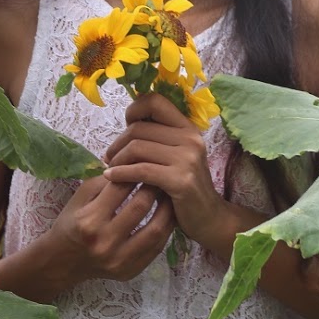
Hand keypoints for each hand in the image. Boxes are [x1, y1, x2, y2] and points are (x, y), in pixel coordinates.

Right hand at [45, 174, 174, 282]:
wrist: (62, 263)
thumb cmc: (71, 224)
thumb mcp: (79, 198)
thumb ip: (103, 181)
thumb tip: (131, 164)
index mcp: (89, 220)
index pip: (120, 188)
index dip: (136, 171)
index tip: (146, 162)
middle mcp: (104, 241)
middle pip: (141, 206)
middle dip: (155, 186)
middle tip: (162, 175)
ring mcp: (119, 260)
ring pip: (157, 229)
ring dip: (168, 208)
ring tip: (170, 193)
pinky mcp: (130, 270)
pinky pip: (158, 247)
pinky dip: (166, 228)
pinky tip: (168, 215)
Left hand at [102, 92, 220, 245]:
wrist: (208, 217)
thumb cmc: (184, 186)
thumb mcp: (177, 156)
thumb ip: (159, 139)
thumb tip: (129, 123)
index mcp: (188, 128)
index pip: (155, 101)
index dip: (134, 110)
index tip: (126, 128)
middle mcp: (191, 138)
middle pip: (138, 128)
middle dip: (117, 143)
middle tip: (110, 158)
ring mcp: (187, 159)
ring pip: (137, 147)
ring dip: (117, 159)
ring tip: (111, 169)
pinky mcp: (180, 180)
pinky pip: (141, 170)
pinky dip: (121, 173)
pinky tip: (112, 178)